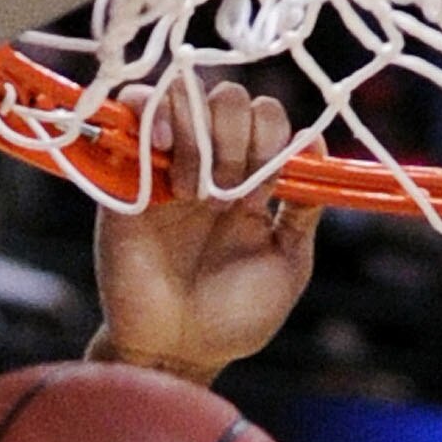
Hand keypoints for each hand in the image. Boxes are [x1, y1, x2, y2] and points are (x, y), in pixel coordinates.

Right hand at [93, 79, 319, 383]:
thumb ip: (305, 208)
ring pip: (184, 91)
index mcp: (252, 179)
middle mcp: (212, 162)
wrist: (179, 351)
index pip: (266, 115)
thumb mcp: (289, 263)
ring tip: (192, 193)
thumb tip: (315, 140)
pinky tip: (164, 149)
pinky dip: (152, 110)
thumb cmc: (236, 318)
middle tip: (224, 201)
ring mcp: (168, 161)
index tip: (261, 198)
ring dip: (198, 134)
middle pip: (228, 97)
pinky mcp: (125, 168)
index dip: (270, 142)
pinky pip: (132, 103)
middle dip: (235, 142)